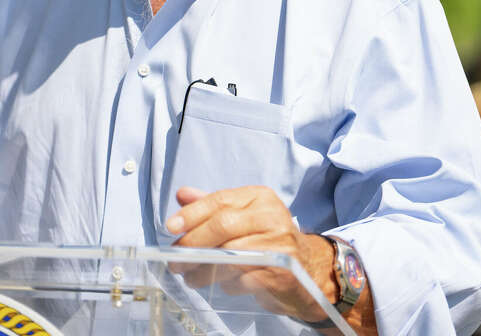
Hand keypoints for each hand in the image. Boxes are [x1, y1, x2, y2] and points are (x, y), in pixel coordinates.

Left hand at [166, 185, 337, 321]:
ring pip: (230, 255)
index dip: (192, 214)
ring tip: (188, 276)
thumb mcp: (243, 216)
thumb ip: (212, 205)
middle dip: (193, 243)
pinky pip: (242, 279)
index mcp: (260, 197)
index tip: (170, 227)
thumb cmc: (268, 240)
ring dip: (202, 269)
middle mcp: (272, 216)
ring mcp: (279, 244)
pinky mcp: (281, 272)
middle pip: (223, 225)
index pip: (220, 200)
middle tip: (175, 259)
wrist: (310, 270)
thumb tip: (182, 195)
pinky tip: (219, 285)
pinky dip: (225, 284)